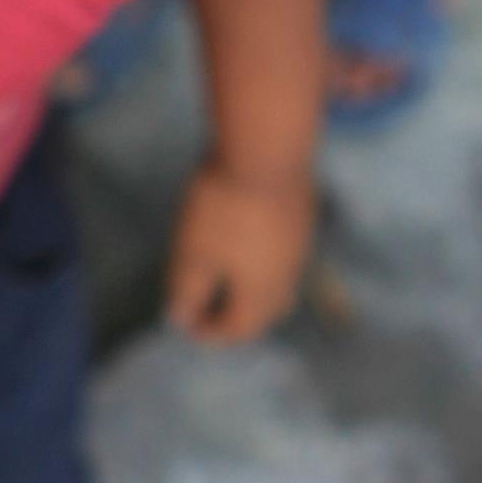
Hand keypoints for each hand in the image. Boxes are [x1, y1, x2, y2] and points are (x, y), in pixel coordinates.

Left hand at [165, 159, 313, 344]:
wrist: (267, 150)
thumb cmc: (223, 209)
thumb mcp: (193, 255)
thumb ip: (186, 291)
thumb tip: (179, 319)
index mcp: (262, 293)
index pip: (238, 329)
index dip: (209, 331)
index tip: (185, 323)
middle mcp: (289, 275)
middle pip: (265, 310)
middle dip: (236, 315)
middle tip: (208, 307)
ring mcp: (300, 244)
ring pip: (278, 280)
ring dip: (251, 286)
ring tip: (223, 275)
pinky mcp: (302, 214)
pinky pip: (283, 252)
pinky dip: (262, 259)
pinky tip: (245, 239)